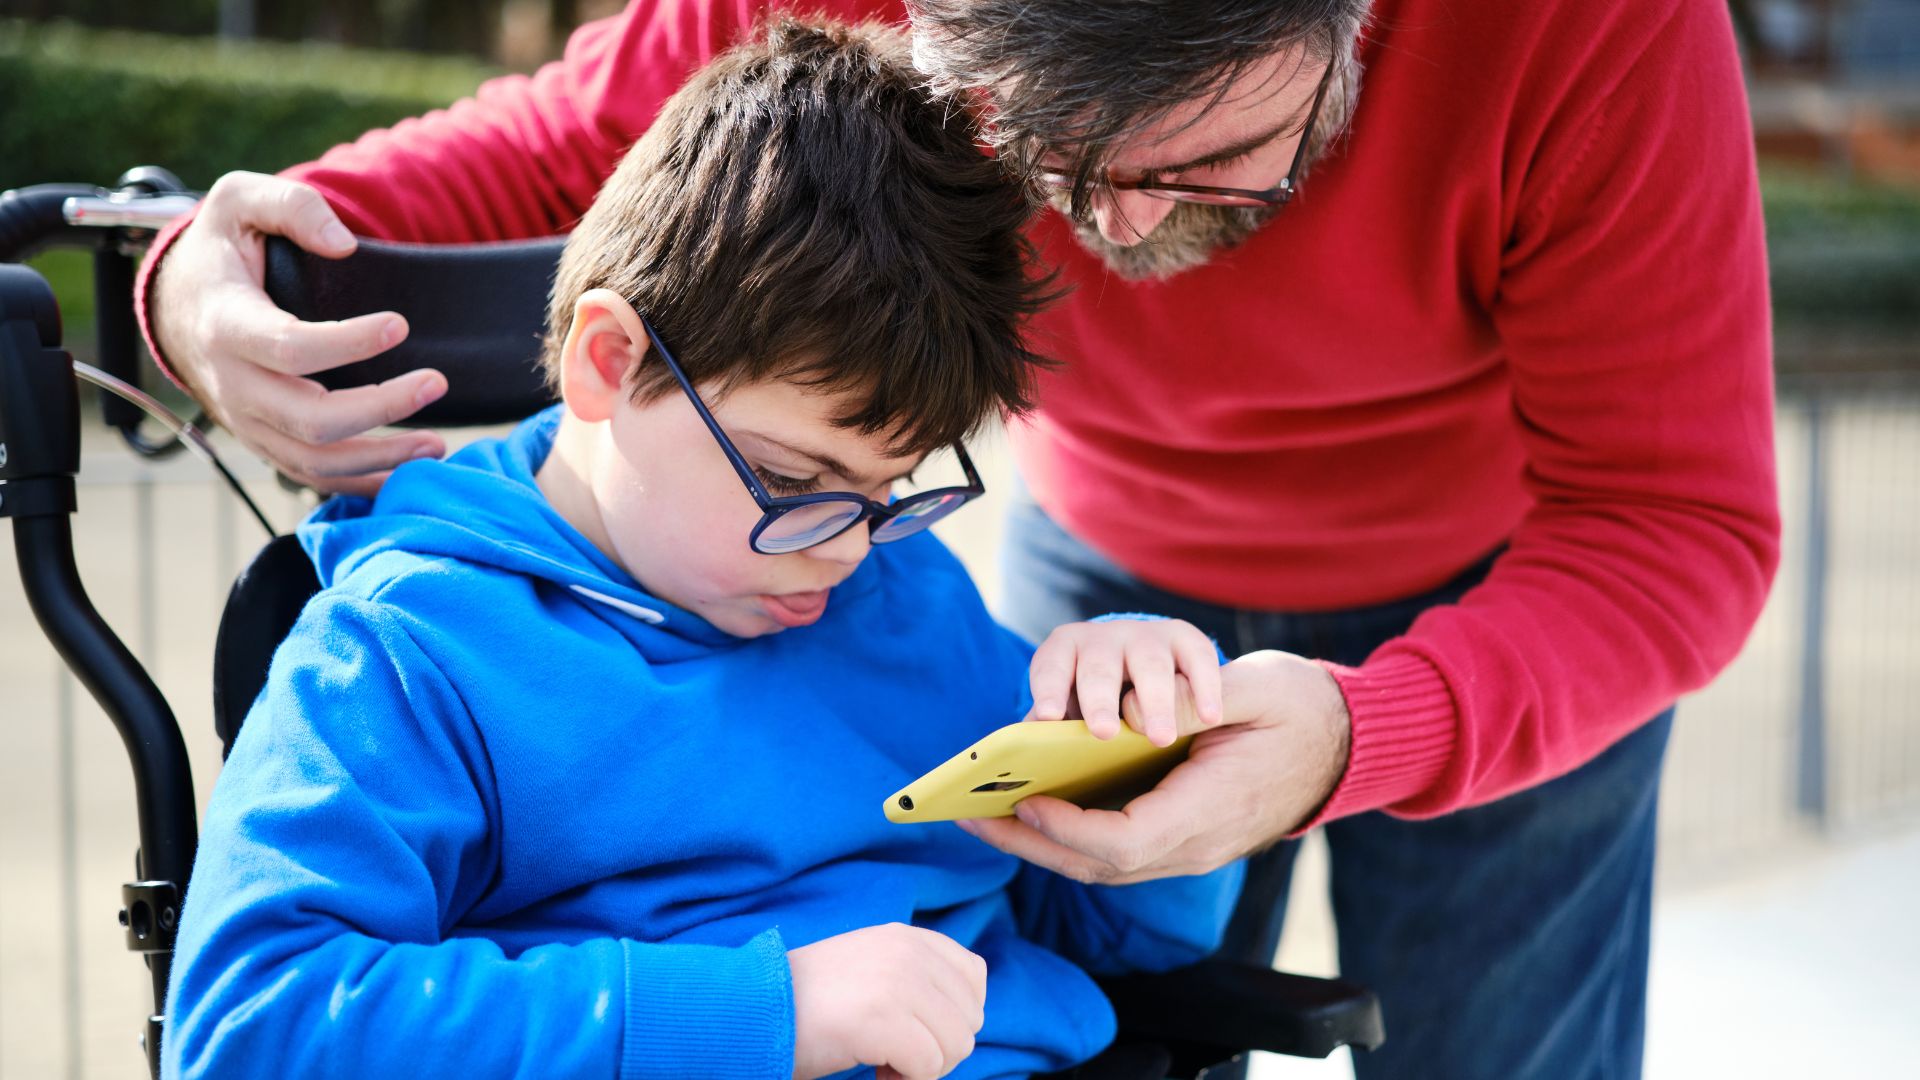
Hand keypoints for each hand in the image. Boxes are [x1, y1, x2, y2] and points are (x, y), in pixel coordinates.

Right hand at [148, 170, 445, 495]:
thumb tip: (342, 242)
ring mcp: (246, 420)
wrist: (179, 304)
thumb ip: (291, 206)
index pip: (290, 348)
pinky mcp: (262, 440)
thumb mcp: (240, 200)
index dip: (349, 342)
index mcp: (226, 324)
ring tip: (436, 445)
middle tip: (437, 383)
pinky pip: (311, 476)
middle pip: (309, 419)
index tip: (400, 325)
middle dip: (380, 408)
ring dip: (380, 459)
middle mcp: (231, 383)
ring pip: (313, 461)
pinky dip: (360, 482)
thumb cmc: (221, 249)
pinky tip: (406, 472)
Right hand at [788, 923, 986, 1079]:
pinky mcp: (883, 1018)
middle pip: (970, 1019)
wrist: (752, 1009)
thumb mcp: (871, 967)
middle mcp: (908, 952)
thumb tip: (968, 1017)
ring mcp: (897, 982)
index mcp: (908, 937)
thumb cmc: (810, 1003)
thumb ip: (916, 976)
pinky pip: (929, 1068)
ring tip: (881, 1060)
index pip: (974, 978)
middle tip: (894, 1052)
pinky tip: (872, 1070)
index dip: (951, 1017)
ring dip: (923, 1067)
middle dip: (939, 1048)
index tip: (913, 1030)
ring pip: (956, 1046)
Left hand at [964, 650, 1350, 883]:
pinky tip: (1032, 806)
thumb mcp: (1256, 688)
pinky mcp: (1185, 838)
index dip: (1071, 828)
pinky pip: (1117, 850)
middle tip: (971, 812)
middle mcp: (1200, 842)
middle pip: (1102, 865)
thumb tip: (1129, 710)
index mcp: (1214, 807)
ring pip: (1105, 865)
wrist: (1351, 744)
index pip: (1128, 841)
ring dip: (1042, 844)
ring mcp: (1193, 848)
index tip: (1027, 802)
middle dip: (1032, 843)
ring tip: (985, 811)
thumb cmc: (1302, 708)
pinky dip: (1070, 835)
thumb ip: (1193, 698)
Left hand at [1025, 618, 1222, 745]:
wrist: (1170, 681)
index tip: (1047, 716)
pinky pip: (1198, 658)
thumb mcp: (1079, 706)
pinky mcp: (1189, 643)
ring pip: (1150, 664)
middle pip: (1100, 667)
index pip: (1053, 663)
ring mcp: (1150, 640)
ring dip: (1154, 700)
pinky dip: (1204, 686)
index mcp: (1071, 652)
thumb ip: (1061, 720)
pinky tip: (1209, 717)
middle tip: (1103, 732)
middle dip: (1100, 698)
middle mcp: (1108, 640)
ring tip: (1160, 738)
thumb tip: (1035, 739)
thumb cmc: (1113, 705)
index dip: (1050, 687)